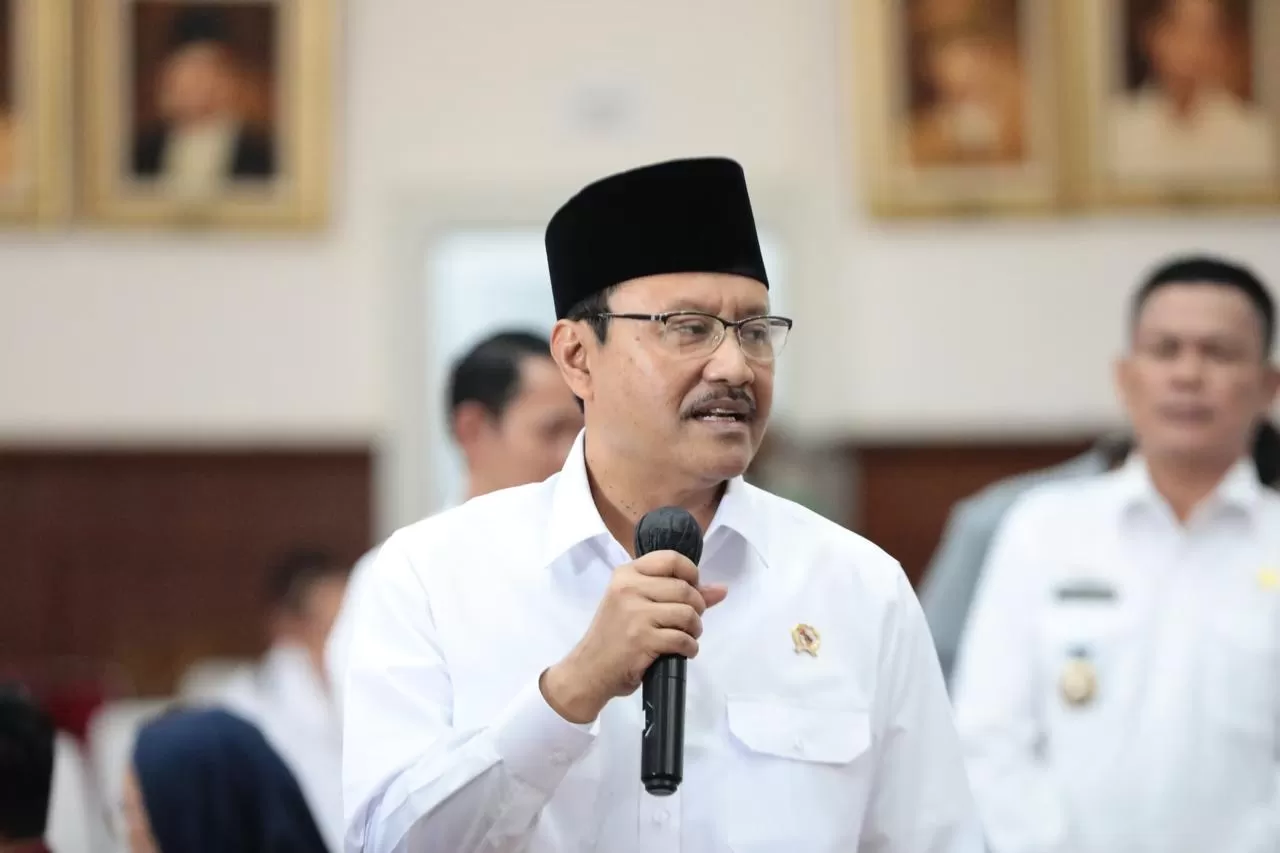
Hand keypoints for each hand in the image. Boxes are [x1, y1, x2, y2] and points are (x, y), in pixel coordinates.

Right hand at [540, 550, 727, 723]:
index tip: (692, 589)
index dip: (691, 573)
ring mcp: (635, 614)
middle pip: (685, 589)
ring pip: (687, 613)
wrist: (589, 670)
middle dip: (697, 607)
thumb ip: (676, 593)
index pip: (671, 559)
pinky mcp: (642, 639)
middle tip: (690, 621)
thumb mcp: (636, 605)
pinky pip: (682, 639)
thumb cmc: (614, 636)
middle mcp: (629, 588)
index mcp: (626, 574)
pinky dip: (690, 648)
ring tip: (686, 636)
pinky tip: (682, 651)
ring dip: (695, 629)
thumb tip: (721, 589)